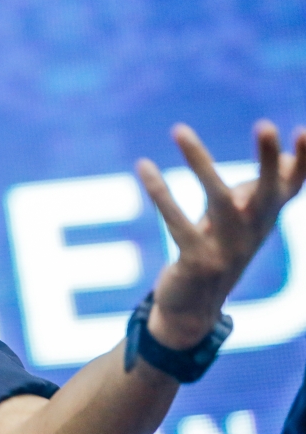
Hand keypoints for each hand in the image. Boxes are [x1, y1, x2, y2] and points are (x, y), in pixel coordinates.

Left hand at [138, 121, 305, 349]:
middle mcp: (252, 233)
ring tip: (179, 129)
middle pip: (266, 192)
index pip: (290, 187)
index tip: (304, 130)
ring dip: (199, 162)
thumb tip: (284, 159)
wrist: (194, 309)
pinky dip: (160, 193)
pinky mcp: (197, 261)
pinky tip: (143, 166)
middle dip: (266, 159)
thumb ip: (258, 191)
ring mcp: (227, 249)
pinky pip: (177, 221)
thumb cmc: (218, 253)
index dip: (302, 162)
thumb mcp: (241, 222)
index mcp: (263, 220)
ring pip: (217, 199)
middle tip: (266, 124)